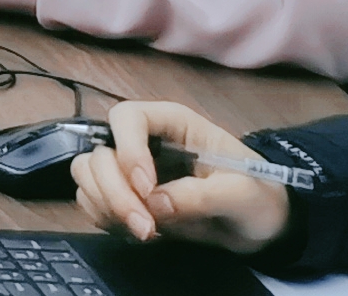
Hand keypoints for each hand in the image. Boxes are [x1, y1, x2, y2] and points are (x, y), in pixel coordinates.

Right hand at [73, 102, 291, 253]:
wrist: (260, 226)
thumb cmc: (257, 196)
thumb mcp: (242, 193)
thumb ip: (201, 195)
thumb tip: (156, 203)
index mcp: (173, 124)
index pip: (128, 117)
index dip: (128, 149)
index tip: (146, 188)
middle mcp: (143, 141)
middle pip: (99, 152)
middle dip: (115, 192)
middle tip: (146, 226)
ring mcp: (129, 170)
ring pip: (87, 176)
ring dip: (106, 206)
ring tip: (144, 231)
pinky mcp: (124, 197)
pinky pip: (91, 201)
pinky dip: (106, 218)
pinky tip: (138, 230)